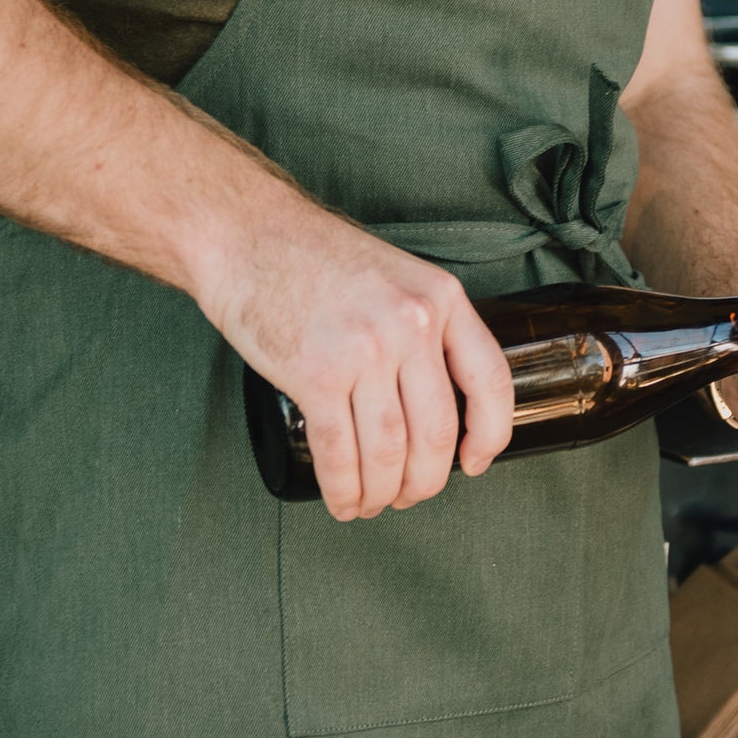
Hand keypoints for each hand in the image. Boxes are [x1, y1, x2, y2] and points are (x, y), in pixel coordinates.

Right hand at [195, 185, 513, 520]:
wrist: (247, 235)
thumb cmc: (316, 257)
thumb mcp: (397, 277)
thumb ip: (424, 327)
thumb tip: (437, 399)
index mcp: (441, 299)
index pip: (490, 380)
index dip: (490, 434)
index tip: (475, 462)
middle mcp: (411, 324)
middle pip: (436, 431)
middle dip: (425, 480)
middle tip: (410, 494)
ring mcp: (364, 350)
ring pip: (389, 451)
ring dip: (382, 491)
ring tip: (373, 502)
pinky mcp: (315, 374)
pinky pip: (340, 453)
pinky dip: (344, 489)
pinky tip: (343, 501)